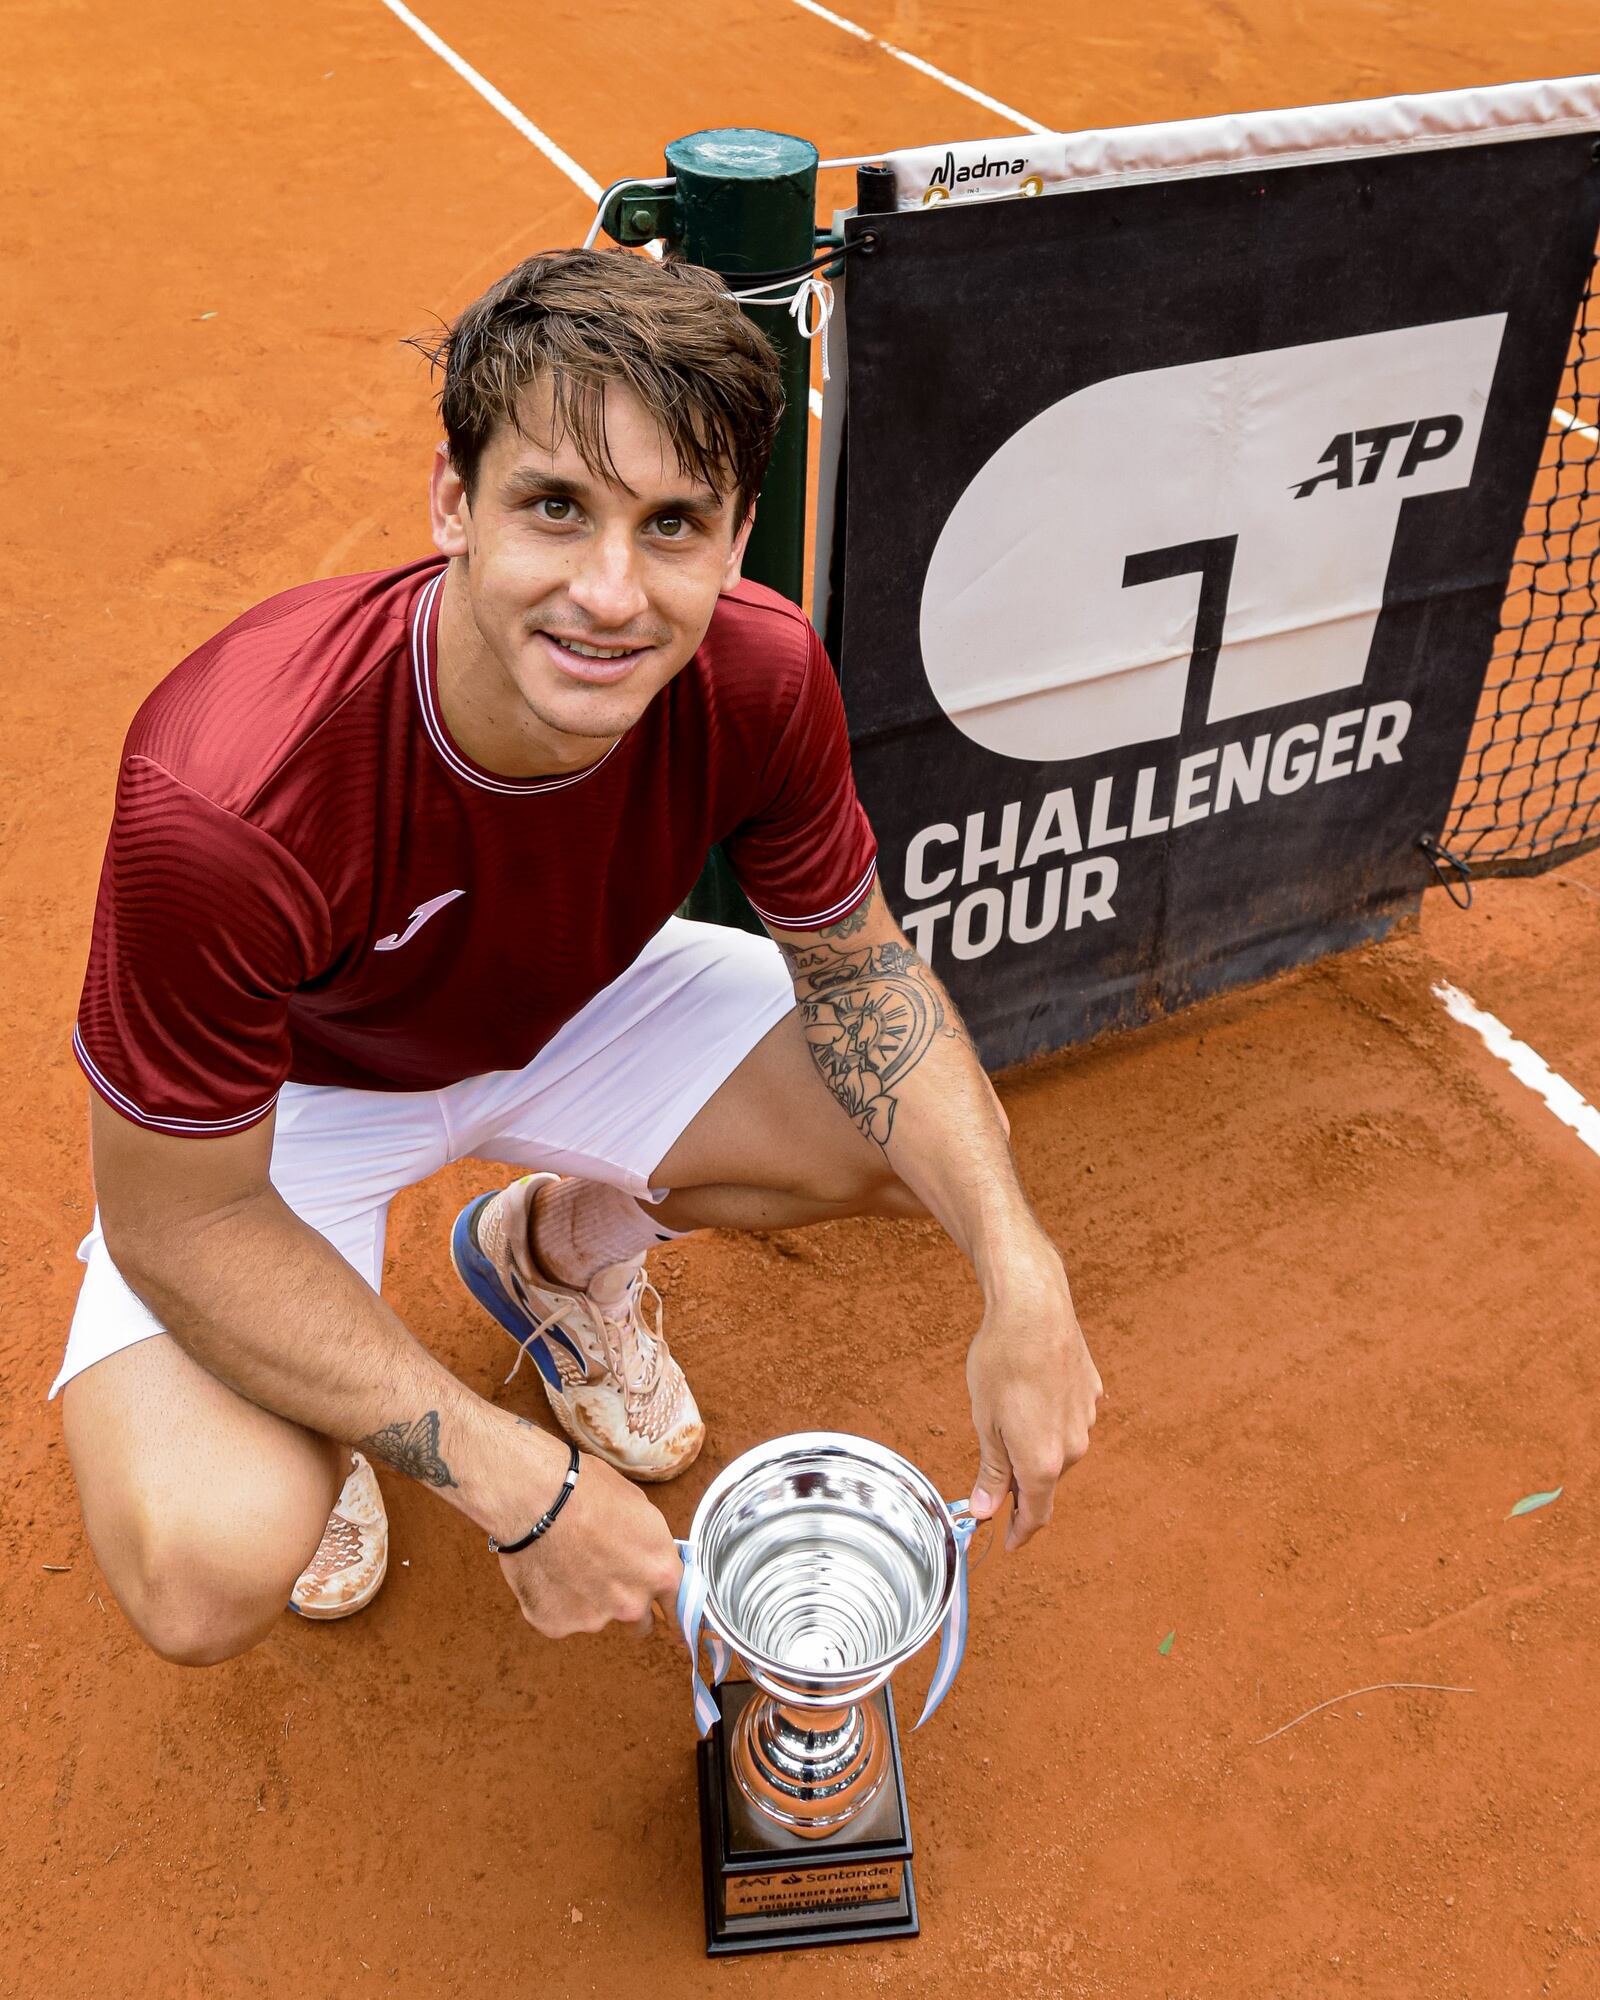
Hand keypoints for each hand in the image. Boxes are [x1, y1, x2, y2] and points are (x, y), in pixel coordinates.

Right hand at [493, 1443, 681, 1638]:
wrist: (535, 1498)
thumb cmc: (586, 1490)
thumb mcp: (637, 1506)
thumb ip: (646, 1544)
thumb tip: (643, 1552)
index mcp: (659, 1570)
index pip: (678, 1604)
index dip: (669, 1606)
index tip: (665, 1613)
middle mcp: (632, 1602)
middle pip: (640, 1623)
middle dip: (628, 1608)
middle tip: (606, 1582)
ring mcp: (594, 1619)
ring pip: (595, 1618)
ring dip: (586, 1601)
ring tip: (564, 1562)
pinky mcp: (557, 1625)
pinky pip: (559, 1617)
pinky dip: (553, 1602)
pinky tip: (544, 1570)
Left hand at [966, 1249, 1101, 1550]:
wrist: (1033, 1308)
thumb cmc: (1001, 1361)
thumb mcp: (985, 1421)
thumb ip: (991, 1472)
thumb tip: (985, 1511)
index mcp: (1043, 1462)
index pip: (1036, 1515)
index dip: (1019, 1533)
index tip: (1007, 1544)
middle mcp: (1073, 1447)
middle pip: (1045, 1480)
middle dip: (1020, 1483)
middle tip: (991, 1474)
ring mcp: (1087, 1419)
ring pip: (1058, 1448)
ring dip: (1035, 1445)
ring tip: (1007, 1415)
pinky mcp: (1092, 1393)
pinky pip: (1068, 1418)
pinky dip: (1049, 1417)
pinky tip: (1031, 1392)